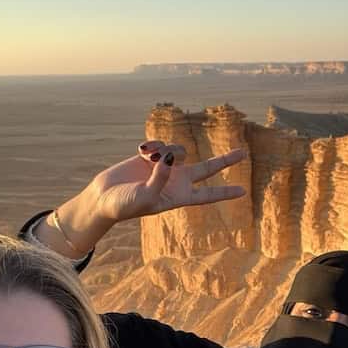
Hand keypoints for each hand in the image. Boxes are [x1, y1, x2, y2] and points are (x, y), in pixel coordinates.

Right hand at [45, 142, 247, 256]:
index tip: (243, 192)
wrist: (104, 197)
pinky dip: (151, 144)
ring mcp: (164, 167)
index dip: (224, 192)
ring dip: (165, 149)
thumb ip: (159, 178)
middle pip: (206, 169)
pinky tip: (140, 151)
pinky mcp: (151, 156)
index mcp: (178, 196)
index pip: (207, 195)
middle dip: (224, 160)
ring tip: (149, 158)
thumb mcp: (144, 197)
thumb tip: (170, 157)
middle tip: (243, 152)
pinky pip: (160, 142)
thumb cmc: (125, 205)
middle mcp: (176, 181)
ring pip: (178, 149)